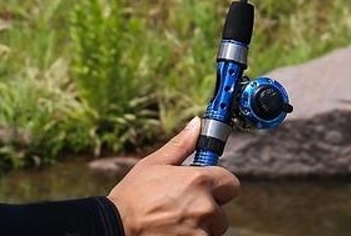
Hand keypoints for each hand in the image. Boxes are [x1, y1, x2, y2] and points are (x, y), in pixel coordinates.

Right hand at [107, 118, 239, 235]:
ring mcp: (203, 232)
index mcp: (198, 181)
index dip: (218, 183)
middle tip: (182, 205)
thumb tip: (197, 124)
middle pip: (222, 208)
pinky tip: (174, 231)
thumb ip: (181, 145)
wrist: (119, 226)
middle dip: (207, 206)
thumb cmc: (134, 194)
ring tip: (174, 220)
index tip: (204, 185)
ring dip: (200, 225)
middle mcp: (205, 207)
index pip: (231, 182)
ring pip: (213, 227)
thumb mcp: (154, 163)